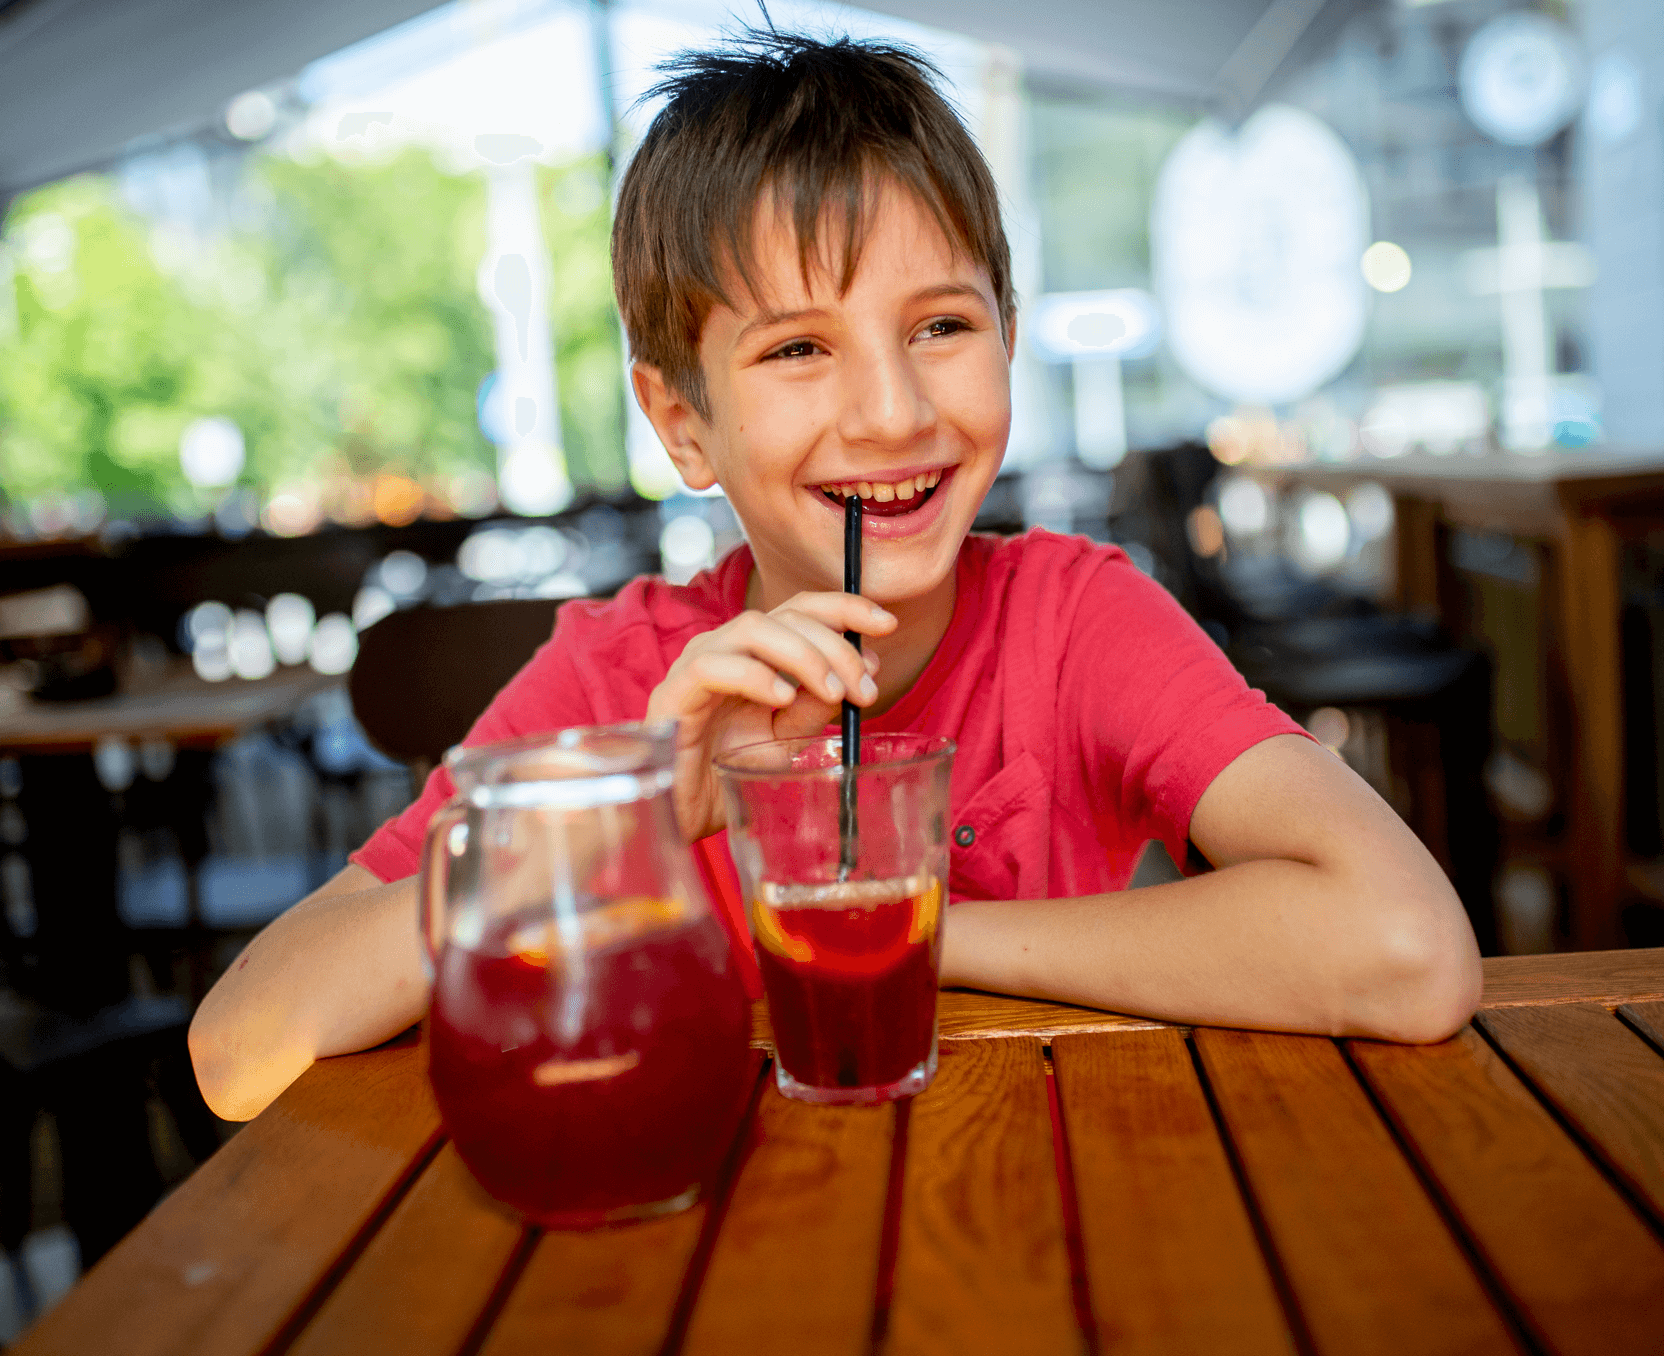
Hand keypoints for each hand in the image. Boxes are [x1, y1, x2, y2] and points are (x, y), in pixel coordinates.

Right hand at [646, 592, 895, 840]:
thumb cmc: (727, 775)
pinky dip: (755, 675)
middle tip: (865, 688)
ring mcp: (697, 666)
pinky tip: (782, 698)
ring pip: (754, 628)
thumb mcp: (784, 740)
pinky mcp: (673, 692)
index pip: (802, 610)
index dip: (845, 608)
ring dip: (803, 655)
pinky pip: (713, 665)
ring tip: (832, 693)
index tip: (886, 623)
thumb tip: (858, 679)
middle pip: (786, 615)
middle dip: (836, 645)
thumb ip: (814, 707)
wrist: (680, 815)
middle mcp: (727, 649)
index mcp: (756, 654)